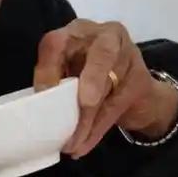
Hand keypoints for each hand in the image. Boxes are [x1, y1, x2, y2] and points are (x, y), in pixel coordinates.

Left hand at [35, 19, 177, 156]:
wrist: (132, 88)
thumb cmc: (89, 74)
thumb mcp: (68, 71)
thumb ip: (56, 79)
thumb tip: (37, 108)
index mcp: (77, 31)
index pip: (58, 42)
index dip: (48, 69)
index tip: (41, 95)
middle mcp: (106, 36)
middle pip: (102, 54)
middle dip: (93, 79)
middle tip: (85, 103)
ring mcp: (128, 56)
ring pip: (109, 87)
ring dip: (88, 119)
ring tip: (72, 143)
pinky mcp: (140, 80)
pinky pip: (116, 107)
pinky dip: (97, 129)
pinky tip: (84, 145)